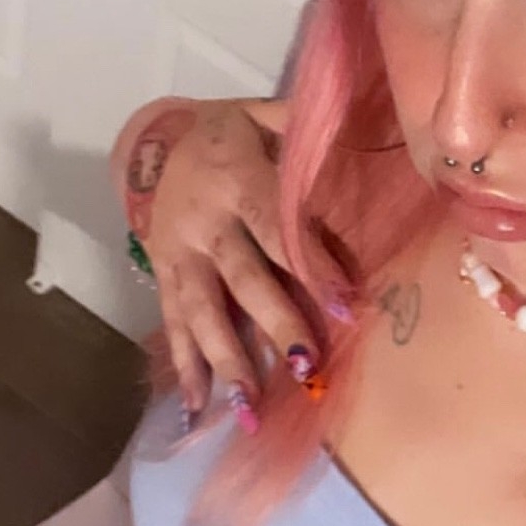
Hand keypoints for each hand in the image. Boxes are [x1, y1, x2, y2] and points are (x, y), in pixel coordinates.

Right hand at [116, 97, 351, 414]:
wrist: (157, 138)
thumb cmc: (232, 134)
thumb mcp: (265, 116)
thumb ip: (306, 135)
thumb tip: (368, 146)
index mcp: (235, 175)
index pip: (277, 227)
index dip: (311, 267)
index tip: (345, 309)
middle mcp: (202, 219)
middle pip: (242, 278)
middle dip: (275, 325)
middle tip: (306, 370)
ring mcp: (176, 251)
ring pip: (202, 311)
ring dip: (227, 361)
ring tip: (250, 408)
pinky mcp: (161, 274)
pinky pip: (173, 323)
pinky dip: (185, 366)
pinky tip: (197, 408)